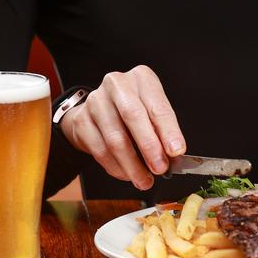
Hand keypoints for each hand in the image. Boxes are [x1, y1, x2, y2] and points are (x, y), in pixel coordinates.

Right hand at [59, 65, 185, 190]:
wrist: (98, 110)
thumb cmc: (133, 110)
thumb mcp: (152, 111)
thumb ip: (162, 130)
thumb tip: (172, 155)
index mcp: (141, 78)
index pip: (157, 105)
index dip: (168, 130)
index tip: (176, 150)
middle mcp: (117, 84)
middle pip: (132, 116)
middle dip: (148, 146)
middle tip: (160, 168)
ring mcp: (96, 101)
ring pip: (115, 138)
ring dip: (132, 164)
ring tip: (144, 180)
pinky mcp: (82, 120)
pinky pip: (100, 150)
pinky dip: (116, 167)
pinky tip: (126, 174)